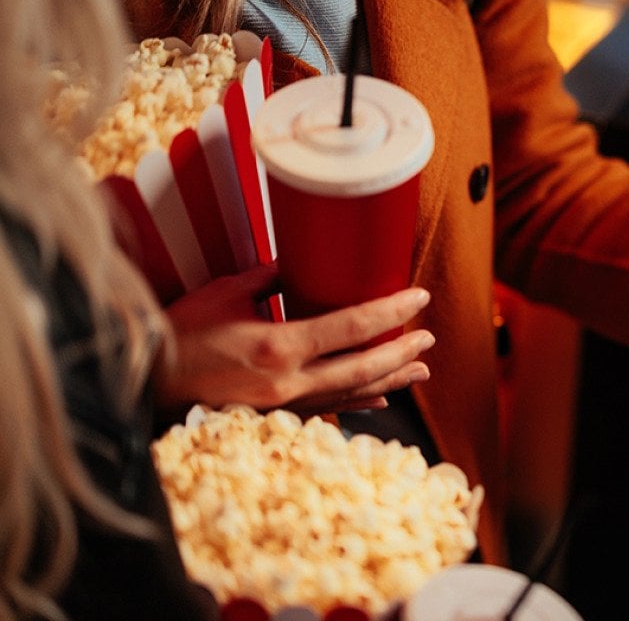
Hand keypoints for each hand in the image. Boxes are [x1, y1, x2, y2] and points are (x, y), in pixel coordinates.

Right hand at [152, 263, 435, 418]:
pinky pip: (329, 410)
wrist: (148, 384)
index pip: (353, 327)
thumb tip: (303, 262)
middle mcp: (289, 382)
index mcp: (279, 346)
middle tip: (428, 337)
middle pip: (363, 368)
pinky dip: (358, 402)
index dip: (392, 312)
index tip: (419, 297)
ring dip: (390, 380)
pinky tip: (380, 399)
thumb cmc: (182, 333)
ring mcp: (285, 406)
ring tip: (420, 368)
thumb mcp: (227, 293)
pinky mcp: (277, 417)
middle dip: (402, 352)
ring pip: (352, 394)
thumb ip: (272, 277)